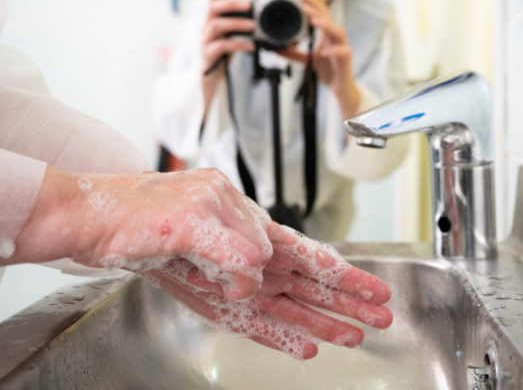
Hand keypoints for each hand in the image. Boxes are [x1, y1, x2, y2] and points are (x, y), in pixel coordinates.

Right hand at [9, 167, 271, 300]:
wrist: (81, 214)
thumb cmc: (121, 223)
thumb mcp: (178, 220)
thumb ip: (214, 233)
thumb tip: (245, 260)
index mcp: (216, 184)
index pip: (261, 226)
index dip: (248, 257)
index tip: (228, 272)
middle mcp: (218, 187)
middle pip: (265, 240)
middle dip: (246, 269)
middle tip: (212, 278)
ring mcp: (208, 200)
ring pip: (259, 253)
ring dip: (237, 278)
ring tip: (201, 277)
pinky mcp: (194, 221)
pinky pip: (241, 260)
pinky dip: (233, 282)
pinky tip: (206, 282)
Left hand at [146, 222, 392, 359]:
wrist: (106, 225)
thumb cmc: (152, 209)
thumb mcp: (195, 213)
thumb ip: (233, 242)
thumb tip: (257, 268)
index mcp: (257, 232)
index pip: (313, 256)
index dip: (347, 275)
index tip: (376, 289)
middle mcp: (255, 260)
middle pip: (314, 285)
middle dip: (349, 302)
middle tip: (382, 317)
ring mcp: (239, 284)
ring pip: (293, 307)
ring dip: (325, 322)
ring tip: (356, 336)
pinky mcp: (218, 304)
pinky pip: (259, 325)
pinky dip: (283, 335)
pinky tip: (308, 346)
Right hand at [201, 0, 255, 115]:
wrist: (209, 75)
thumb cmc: (222, 52)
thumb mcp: (231, 33)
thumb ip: (240, 22)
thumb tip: (260, 13)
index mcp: (211, 18)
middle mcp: (205, 26)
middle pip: (212, 7)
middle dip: (230, 3)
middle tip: (248, 4)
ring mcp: (205, 40)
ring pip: (216, 25)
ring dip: (235, 23)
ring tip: (253, 26)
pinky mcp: (208, 54)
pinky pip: (221, 46)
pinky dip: (237, 44)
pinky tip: (250, 46)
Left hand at [278, 0, 361, 119]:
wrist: (339, 86)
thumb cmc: (326, 69)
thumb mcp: (305, 59)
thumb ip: (292, 53)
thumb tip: (275, 48)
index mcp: (326, 33)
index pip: (320, 12)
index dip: (311, 2)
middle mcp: (335, 36)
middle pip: (328, 17)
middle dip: (316, 9)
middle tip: (302, 3)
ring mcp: (342, 46)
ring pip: (338, 31)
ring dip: (326, 25)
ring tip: (314, 21)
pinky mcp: (347, 58)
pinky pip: (343, 52)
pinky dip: (334, 50)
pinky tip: (323, 51)